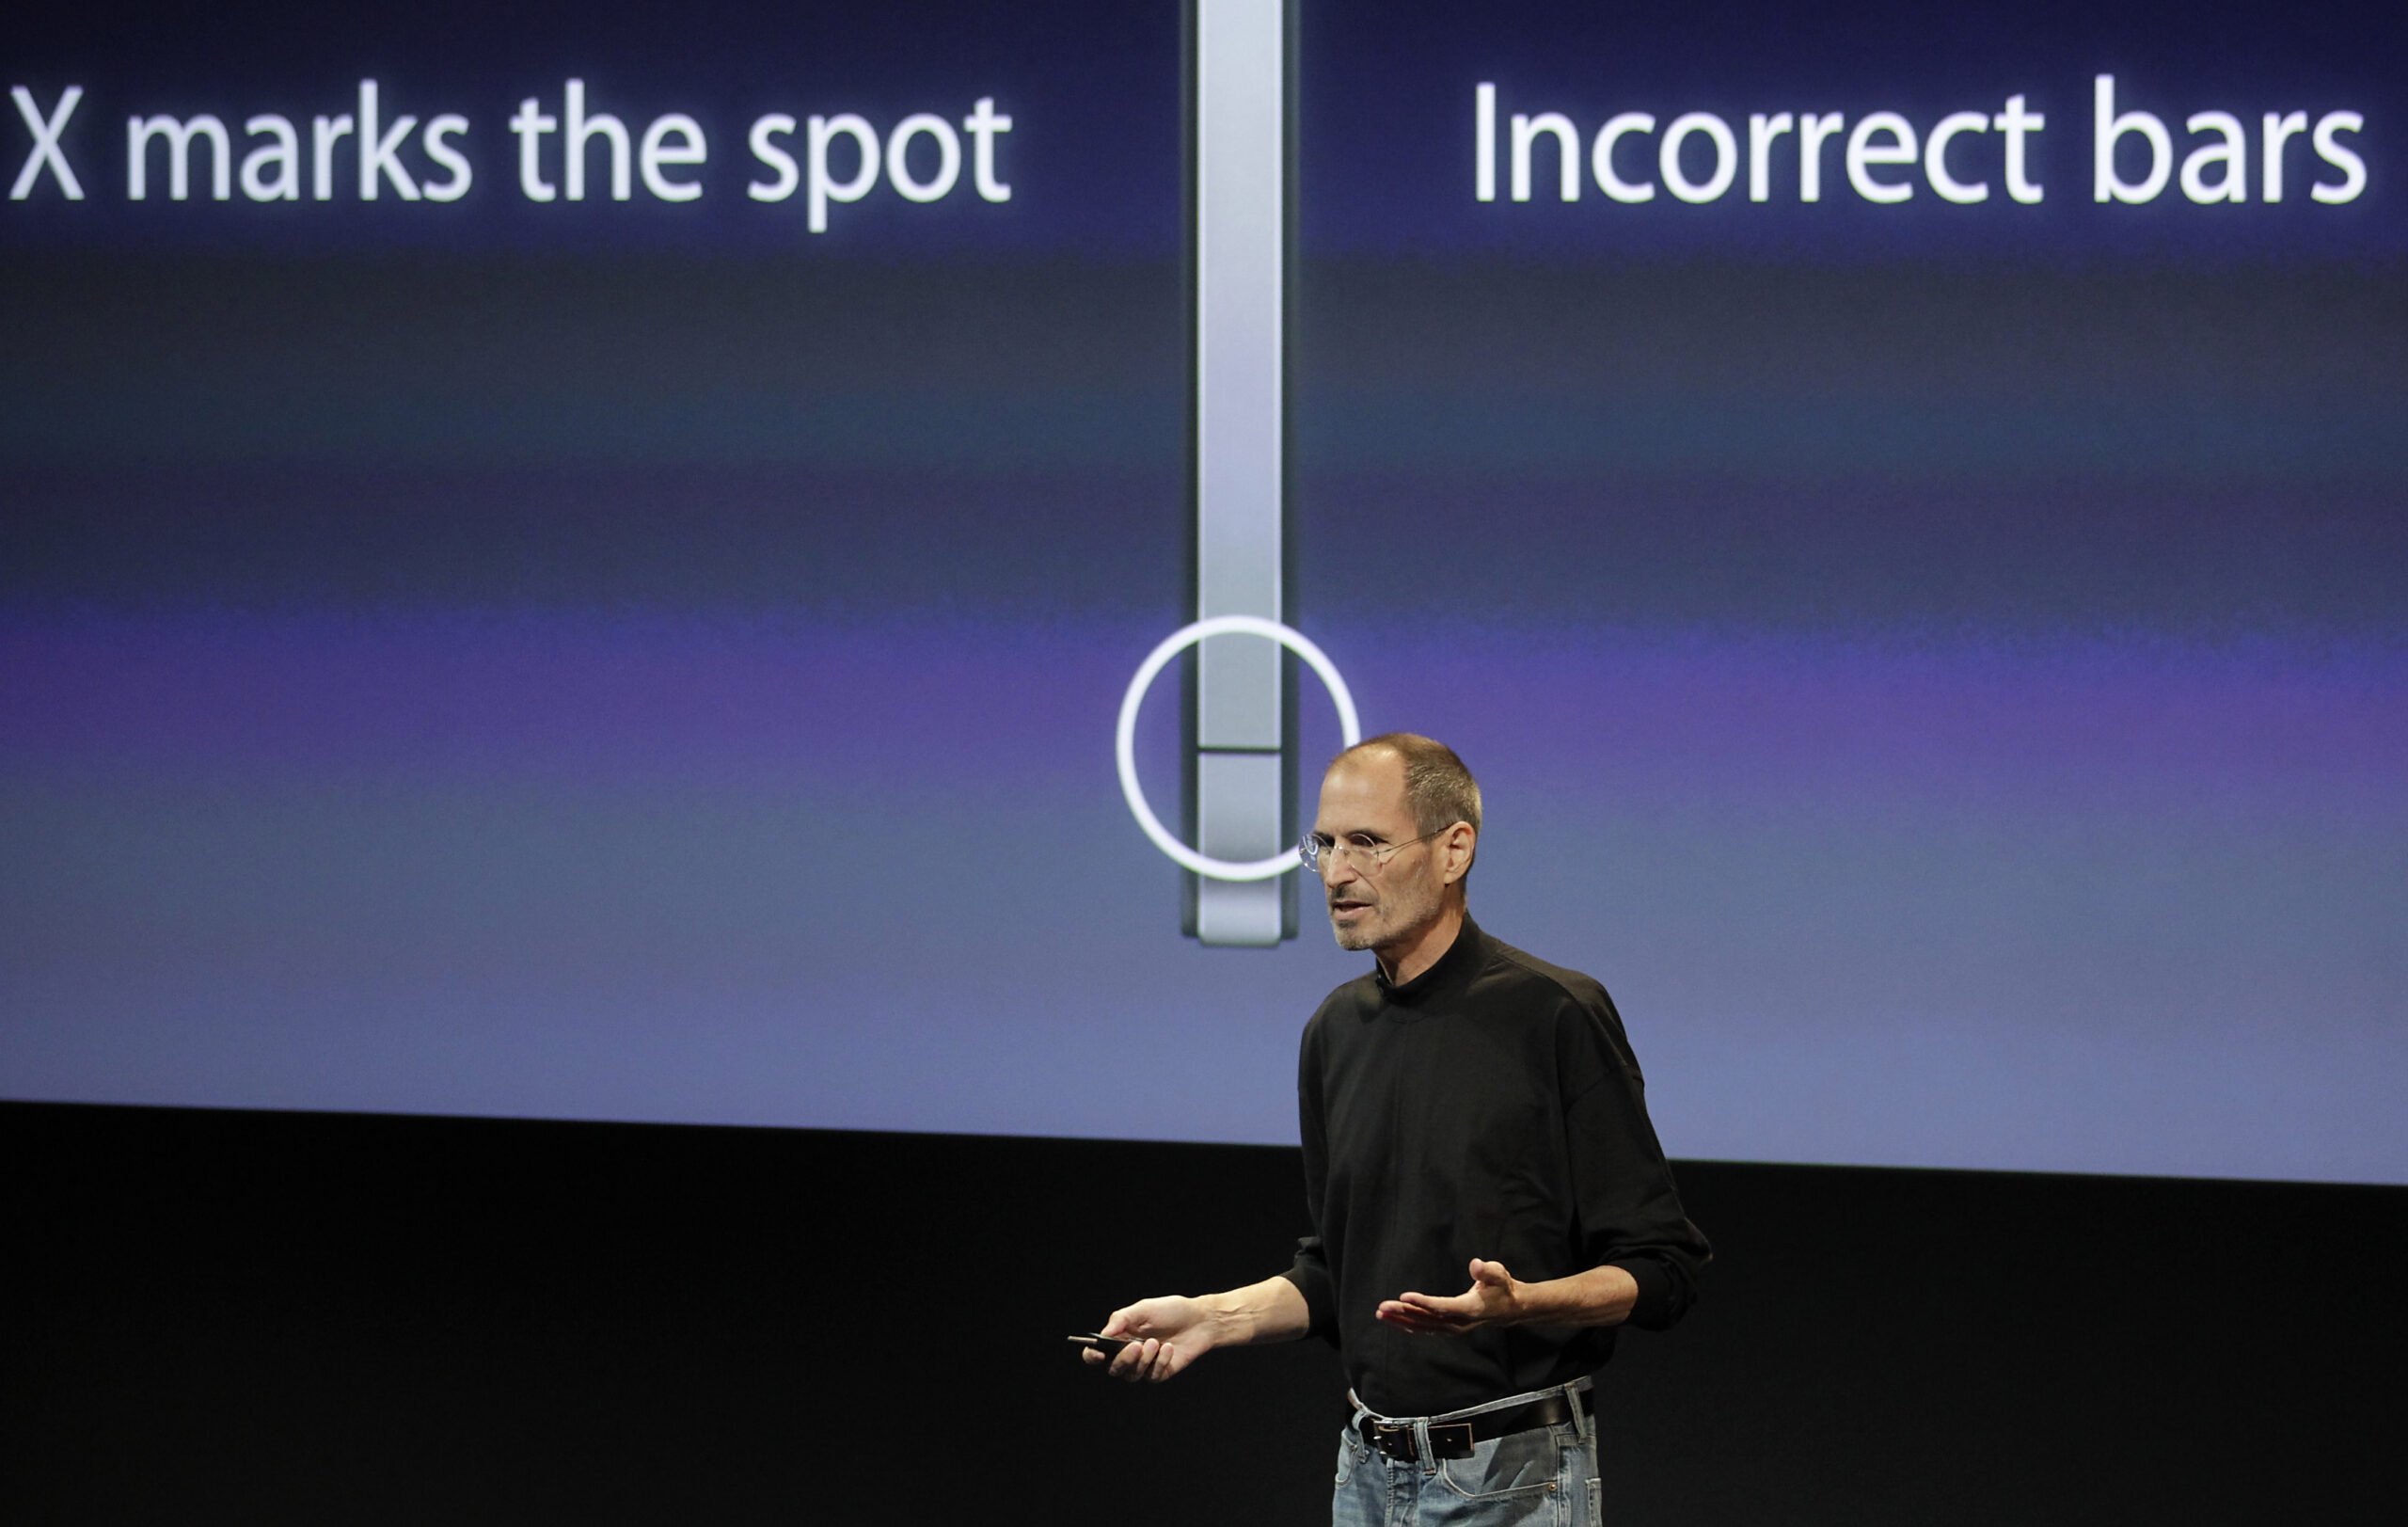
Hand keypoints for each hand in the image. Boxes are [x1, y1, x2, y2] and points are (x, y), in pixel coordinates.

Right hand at [1085, 1295, 1215, 1381]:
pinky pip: (1152, 1376)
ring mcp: (1144, 1366)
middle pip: (1113, 1369)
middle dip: (1123, 1359)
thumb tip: (1104, 1333)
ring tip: (1157, 1342)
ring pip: (1132, 1375)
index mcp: (1119, 1338)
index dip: (1091, 1356)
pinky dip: (1160, 1362)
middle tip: (1136, 1346)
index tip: (1098, 1354)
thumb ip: (1121, 1319)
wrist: (1199, 1320)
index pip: (1096, 1353)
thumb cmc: (1169, 1311)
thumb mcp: (1143, 1309)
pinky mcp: (1159, 1373)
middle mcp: (1128, 1354)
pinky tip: (1169, 1348)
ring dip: (1143, 1360)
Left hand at [1376, 1257, 1526, 1335]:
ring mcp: (1453, 1328)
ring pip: (1423, 1326)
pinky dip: (1409, 1325)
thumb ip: (1487, 1270)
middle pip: (1427, 1319)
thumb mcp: (1498, 1274)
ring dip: (1401, 1320)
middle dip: (1403, 1313)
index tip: (1403, 1297)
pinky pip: (1426, 1328)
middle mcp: (1459, 1322)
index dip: (1423, 1303)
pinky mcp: (1449, 1327)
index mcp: (1470, 1309)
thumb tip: (1475, 1265)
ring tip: (1380, 1313)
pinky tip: (1394, 1321)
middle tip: (1381, 1306)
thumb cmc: (1502, 1287)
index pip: (1442, 1307)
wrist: (1508, 1308)